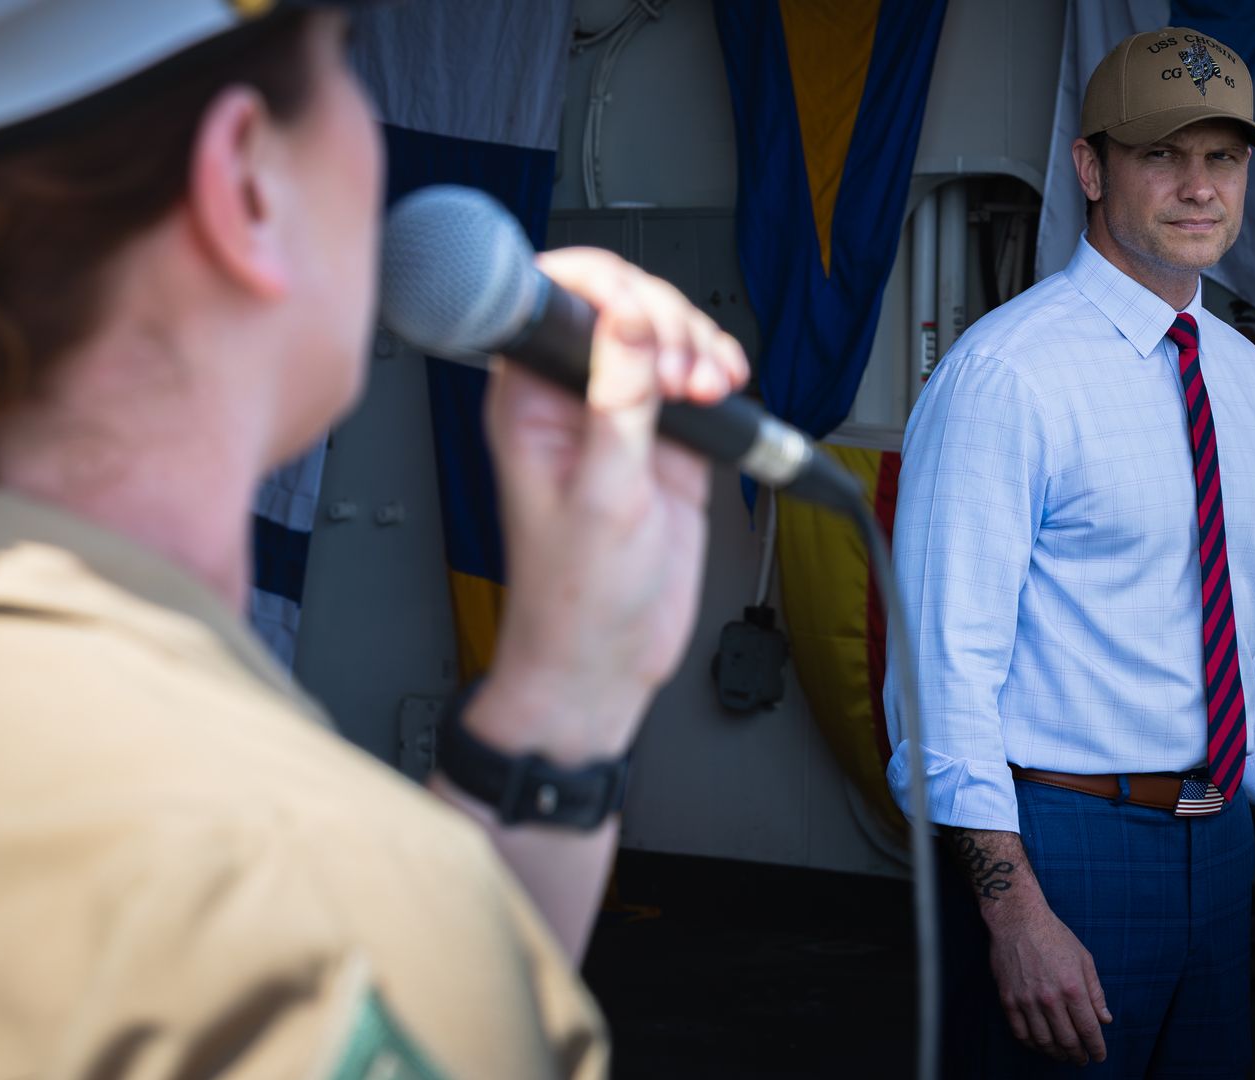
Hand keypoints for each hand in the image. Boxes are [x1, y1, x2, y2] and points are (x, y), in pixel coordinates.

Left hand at [467, 247, 749, 760]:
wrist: (608, 660)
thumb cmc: (576, 596)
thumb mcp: (604, 495)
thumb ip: (618, 401)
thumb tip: (625, 318)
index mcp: (528, 400)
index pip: (556, 299)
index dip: (606, 287)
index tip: (644, 316)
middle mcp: (572, 397)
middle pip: (623, 303)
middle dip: (666, 320)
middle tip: (682, 373)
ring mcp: (622, 414)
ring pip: (664, 334)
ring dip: (698, 344)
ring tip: (708, 387)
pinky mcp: (665, 439)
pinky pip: (695, 376)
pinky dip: (719, 371)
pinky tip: (725, 390)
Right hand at [985, 900, 1112, 1064]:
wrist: (1018, 920)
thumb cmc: (1054, 936)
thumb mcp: (1084, 959)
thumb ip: (1096, 992)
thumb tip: (1105, 1019)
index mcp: (1073, 987)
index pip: (1089, 1029)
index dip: (1096, 1048)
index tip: (1099, 1056)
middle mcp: (1050, 998)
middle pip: (1067, 1040)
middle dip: (1078, 1055)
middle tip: (1082, 1059)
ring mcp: (1027, 1001)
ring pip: (1044, 1041)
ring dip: (1056, 1054)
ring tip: (1063, 1055)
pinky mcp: (1008, 1000)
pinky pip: (1021, 1033)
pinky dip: (1033, 1044)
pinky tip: (1041, 1045)